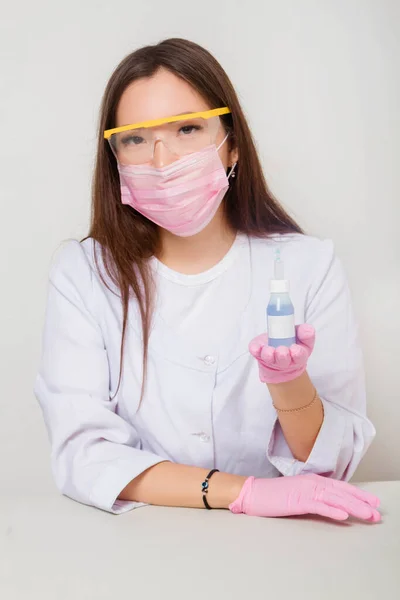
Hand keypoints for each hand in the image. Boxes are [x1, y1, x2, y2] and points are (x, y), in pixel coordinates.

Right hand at [229, 474, 380, 521]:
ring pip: (335, 499)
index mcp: (313, 480)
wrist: (254, 492)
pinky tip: (343, 516)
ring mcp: (305, 491)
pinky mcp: (297, 500)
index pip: (341, 487)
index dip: (358, 494)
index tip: (373, 502)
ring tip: (368, 515)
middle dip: (361, 503)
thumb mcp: (298, 492)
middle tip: (376, 513)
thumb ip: (314, 495)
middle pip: (342, 493)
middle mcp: (312, 482)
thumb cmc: (275, 495)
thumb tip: (331, 504)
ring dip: (353, 507)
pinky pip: (318, 505)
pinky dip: (332, 510)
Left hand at [249, 324, 314, 383]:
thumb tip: (309, 329)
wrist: (278, 350)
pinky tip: (256, 347)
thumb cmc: (292, 343)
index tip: (295, 348)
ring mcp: (269, 358)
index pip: (299, 358)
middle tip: (282, 349)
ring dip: (268, 354)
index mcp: (297, 357)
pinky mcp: (258, 353)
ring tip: (269, 350)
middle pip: (282, 361)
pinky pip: (255, 352)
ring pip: (268, 358)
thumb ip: (306, 333)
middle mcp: (282, 360)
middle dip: (282, 356)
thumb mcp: (302, 338)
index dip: (297, 354)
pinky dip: (255, 349)